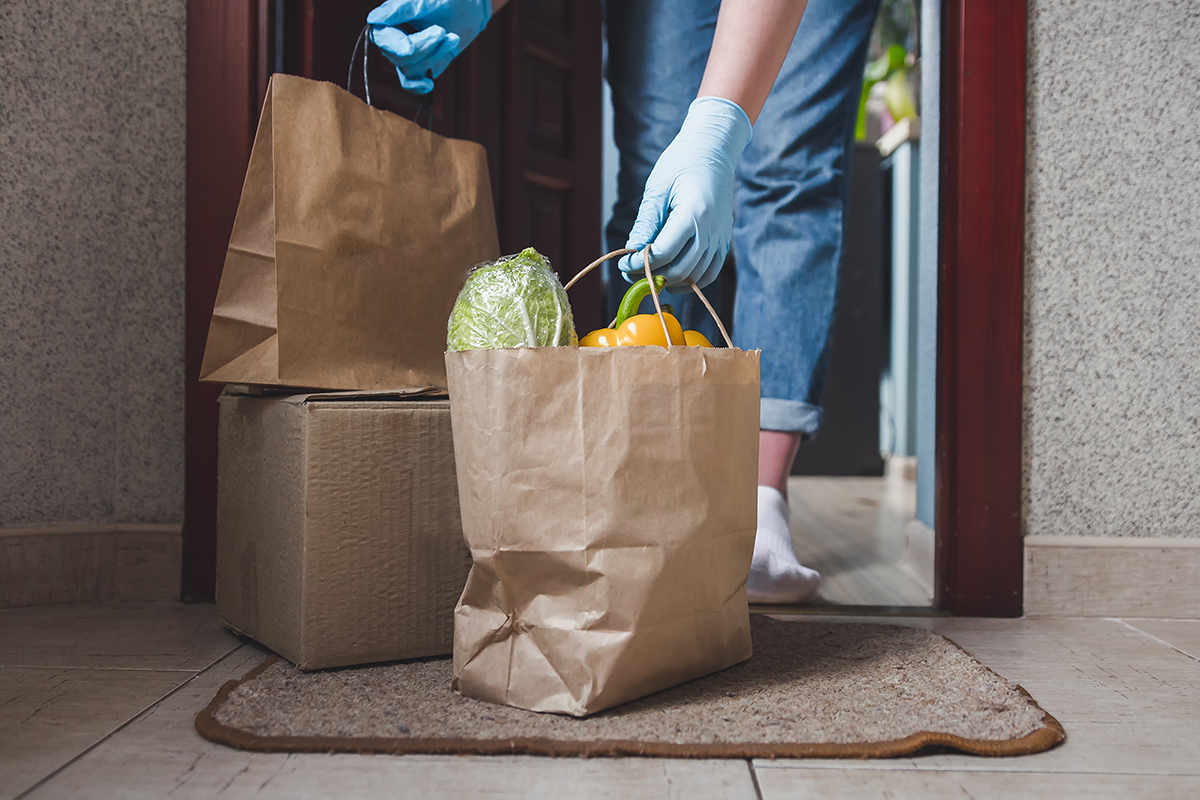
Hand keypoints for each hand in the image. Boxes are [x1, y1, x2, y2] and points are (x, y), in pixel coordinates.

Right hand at [368, 0, 491, 94]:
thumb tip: (373, 19)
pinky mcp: (420, 64)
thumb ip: (401, 9)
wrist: (470, 7)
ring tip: (453, 38)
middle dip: (425, 47)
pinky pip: (410, 82)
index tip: (408, 49)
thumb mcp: (426, 1)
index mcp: (389, 18)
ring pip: (410, 69)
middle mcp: (394, 37)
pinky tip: (429, 84)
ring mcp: (406, 53)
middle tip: (442, 31)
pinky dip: (418, 86)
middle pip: (400, 56)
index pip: (382, 37)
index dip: (394, 45)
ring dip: (435, 56)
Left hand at [618, 96, 751, 288]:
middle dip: (652, 275)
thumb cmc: (682, 163)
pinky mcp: (724, 241)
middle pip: (679, 270)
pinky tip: (672, 279)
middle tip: (632, 273)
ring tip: (650, 274)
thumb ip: (646, 223)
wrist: (713, 150)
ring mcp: (721, 237)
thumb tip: (633, 254)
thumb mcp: (657, 189)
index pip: (664, 252)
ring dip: (670, 281)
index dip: (639, 264)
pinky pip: (710, 273)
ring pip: (695, 276)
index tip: (623, 264)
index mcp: (694, 212)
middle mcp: (712, 229)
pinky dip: (691, 281)